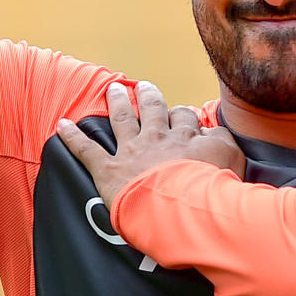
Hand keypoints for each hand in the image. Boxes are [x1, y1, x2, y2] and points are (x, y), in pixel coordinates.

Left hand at [57, 81, 245, 204]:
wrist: (184, 207)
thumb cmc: (211, 189)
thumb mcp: (233, 161)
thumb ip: (224, 143)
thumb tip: (214, 133)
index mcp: (186, 138)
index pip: (185, 118)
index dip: (183, 116)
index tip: (183, 117)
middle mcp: (158, 137)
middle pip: (152, 108)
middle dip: (148, 96)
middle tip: (144, 87)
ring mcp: (132, 150)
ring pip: (122, 118)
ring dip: (117, 102)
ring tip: (113, 89)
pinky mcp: (109, 168)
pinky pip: (87, 149)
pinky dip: (72, 137)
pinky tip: (61, 125)